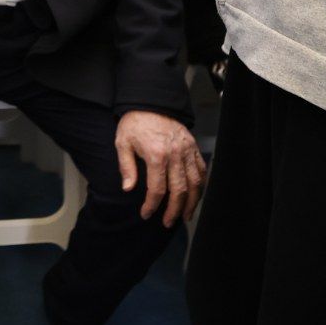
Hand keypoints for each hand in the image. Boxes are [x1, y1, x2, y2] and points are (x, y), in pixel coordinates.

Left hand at [115, 110, 205, 226]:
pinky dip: (200, 186)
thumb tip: (127, 188)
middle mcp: (175, 154)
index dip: (152, 205)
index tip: (146, 214)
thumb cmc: (135, 122)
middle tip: (167, 222)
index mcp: (156, 154)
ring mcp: (187, 151)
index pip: (157, 189)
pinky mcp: (194, 147)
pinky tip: (196, 196)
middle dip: (173, 210)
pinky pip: (201, 170)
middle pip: (179, 190)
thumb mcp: (123, 142)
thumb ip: (126, 167)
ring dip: (191, 203)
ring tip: (185, 216)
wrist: (151, 102)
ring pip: (195, 183)